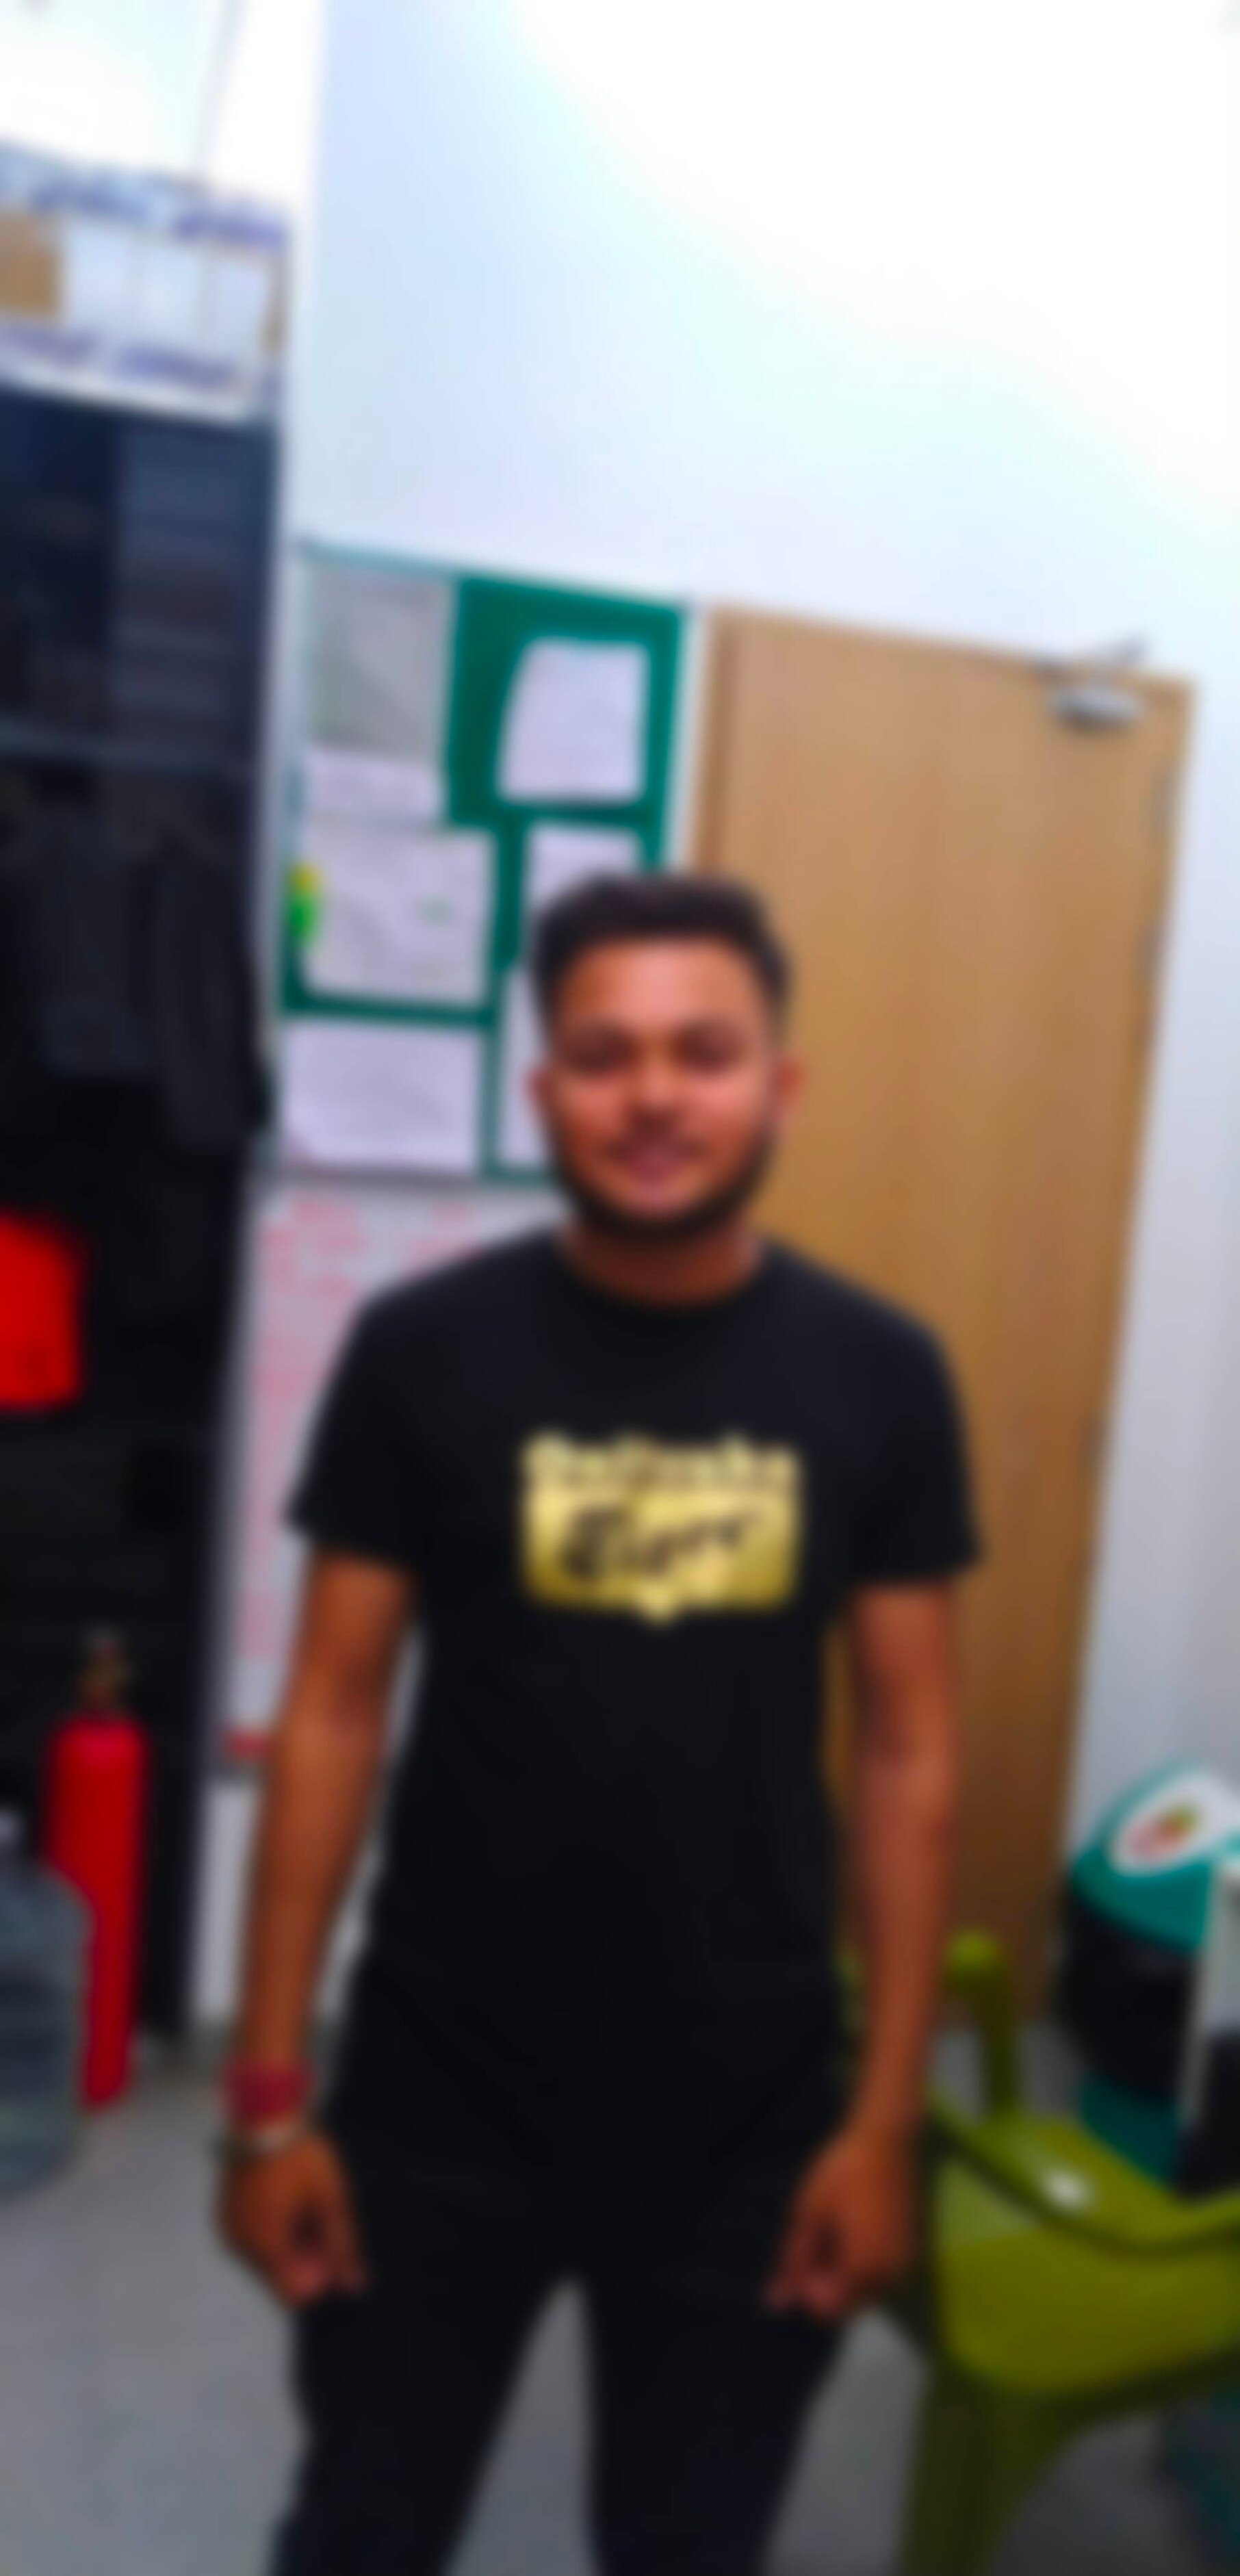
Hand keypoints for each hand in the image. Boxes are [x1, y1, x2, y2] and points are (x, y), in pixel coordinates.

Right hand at [217, 2129, 368, 2306]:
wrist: (264, 2115)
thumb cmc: (300, 2156)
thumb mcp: (330, 2199)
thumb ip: (342, 2246)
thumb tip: (355, 2286)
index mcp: (266, 2247)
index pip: (293, 2293)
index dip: (319, 2277)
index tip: (331, 2244)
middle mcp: (240, 2246)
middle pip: (279, 2276)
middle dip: (305, 2257)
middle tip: (322, 2218)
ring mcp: (229, 2230)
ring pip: (265, 2257)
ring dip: (288, 2242)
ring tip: (304, 2203)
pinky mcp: (225, 2216)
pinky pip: (251, 2239)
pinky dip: (271, 2230)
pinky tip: (286, 2200)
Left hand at [764, 2121, 915, 2319]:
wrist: (887, 2140)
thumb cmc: (842, 2172)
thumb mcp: (807, 2213)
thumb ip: (792, 2262)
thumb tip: (775, 2304)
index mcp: (864, 2269)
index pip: (827, 2310)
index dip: (806, 2288)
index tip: (800, 2253)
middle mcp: (891, 2276)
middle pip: (846, 2304)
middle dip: (824, 2281)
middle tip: (813, 2238)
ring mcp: (905, 2264)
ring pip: (863, 2292)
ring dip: (842, 2274)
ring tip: (831, 2230)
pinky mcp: (911, 2251)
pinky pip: (879, 2276)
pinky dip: (860, 2264)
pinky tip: (850, 2230)